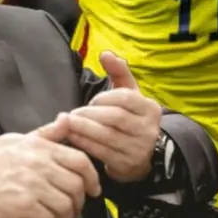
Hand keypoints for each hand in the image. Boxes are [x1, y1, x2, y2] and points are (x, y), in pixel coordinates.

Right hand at [0, 130, 100, 217]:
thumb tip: (67, 119)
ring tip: (63, 216)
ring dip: (68, 214)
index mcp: (40, 148)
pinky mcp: (23, 208)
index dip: (92, 177)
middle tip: (76, 206)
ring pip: (66, 204)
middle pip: (76, 185)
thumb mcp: (16, 140)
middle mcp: (39, 166)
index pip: (80, 160)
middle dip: (80, 199)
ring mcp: (32, 188)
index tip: (94, 188)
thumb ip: (45, 133)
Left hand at [38, 51, 162, 182]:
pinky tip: (73, 137)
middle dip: (90, 115)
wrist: (141, 155)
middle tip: (72, 114)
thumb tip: (105, 53)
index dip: (104, 98)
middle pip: (115, 118)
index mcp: (150, 109)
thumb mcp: (130, 95)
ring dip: (83, 129)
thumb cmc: (130, 118)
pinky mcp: (126, 165)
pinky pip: (101, 152)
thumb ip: (118, 72)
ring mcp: (138, 148)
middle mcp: (148, 128)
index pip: (125, 98)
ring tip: (68, 124)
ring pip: (106, 136)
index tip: (91, 101)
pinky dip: (84, 143)